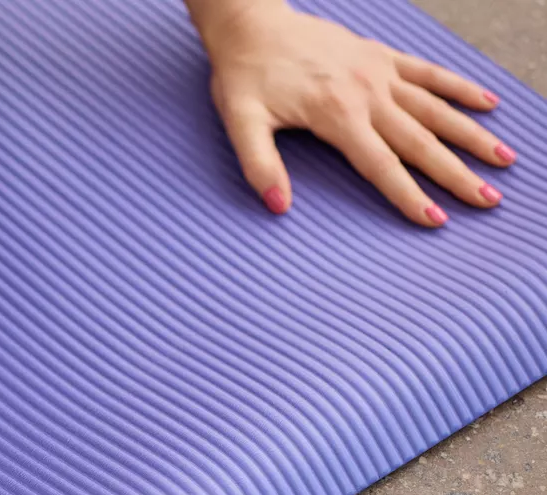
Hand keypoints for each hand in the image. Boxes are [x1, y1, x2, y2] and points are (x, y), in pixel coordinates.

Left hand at [198, 2, 515, 224]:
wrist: (250, 25)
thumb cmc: (244, 76)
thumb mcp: (239, 123)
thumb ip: (259, 165)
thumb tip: (278, 206)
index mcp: (336, 115)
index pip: (381, 165)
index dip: (409, 195)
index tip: (436, 219)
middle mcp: (367, 94)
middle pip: (420, 142)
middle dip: (457, 173)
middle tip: (488, 200)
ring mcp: (379, 73)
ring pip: (435, 108)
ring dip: (471, 134)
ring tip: (503, 158)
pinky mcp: (381, 56)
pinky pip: (429, 73)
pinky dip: (459, 87)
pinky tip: (487, 104)